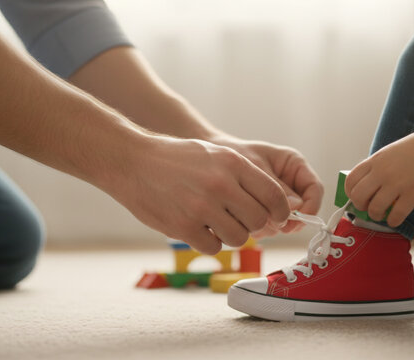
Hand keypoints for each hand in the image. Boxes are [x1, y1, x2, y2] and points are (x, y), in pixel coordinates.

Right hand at [112, 135, 290, 253]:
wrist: (133, 162)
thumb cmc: (176, 158)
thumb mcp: (214, 155)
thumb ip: (242, 176)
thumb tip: (272, 204)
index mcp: (232, 163)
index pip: (273, 195)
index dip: (281, 211)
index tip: (279, 217)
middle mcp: (221, 185)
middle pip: (258, 220)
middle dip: (252, 224)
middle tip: (239, 220)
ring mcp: (202, 207)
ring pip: (238, 238)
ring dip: (231, 235)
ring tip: (215, 223)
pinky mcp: (184, 227)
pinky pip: (214, 247)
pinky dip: (209, 242)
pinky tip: (198, 229)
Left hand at [209, 134, 323, 237]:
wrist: (212, 161)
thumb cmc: (233, 154)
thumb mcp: (254, 166)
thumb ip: (273, 187)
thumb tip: (295, 207)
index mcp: (294, 165)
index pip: (314, 188)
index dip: (310, 206)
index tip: (297, 220)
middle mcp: (290, 183)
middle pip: (302, 210)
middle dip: (286, 220)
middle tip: (266, 223)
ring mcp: (278, 200)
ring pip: (286, 222)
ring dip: (271, 226)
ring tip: (248, 219)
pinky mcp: (266, 212)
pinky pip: (271, 226)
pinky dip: (260, 229)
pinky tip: (243, 222)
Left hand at [344, 131, 413, 227]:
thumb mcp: (389, 152)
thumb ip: (377, 167)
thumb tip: (367, 186)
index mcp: (375, 161)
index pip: (351, 180)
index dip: (350, 193)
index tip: (355, 198)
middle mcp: (382, 172)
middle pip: (358, 196)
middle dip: (360, 206)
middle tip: (367, 208)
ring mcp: (397, 183)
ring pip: (375, 209)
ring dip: (376, 216)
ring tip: (381, 215)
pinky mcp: (413, 194)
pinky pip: (396, 215)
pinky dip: (393, 221)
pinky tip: (395, 220)